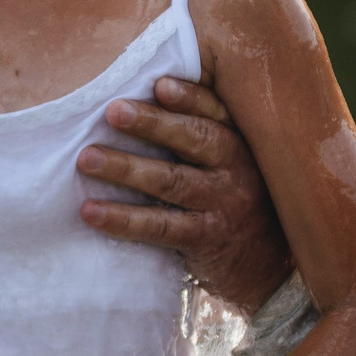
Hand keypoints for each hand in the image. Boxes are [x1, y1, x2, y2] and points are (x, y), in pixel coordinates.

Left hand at [77, 77, 294, 314]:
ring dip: (126, 168)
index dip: (189, 97)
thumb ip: (203, 138)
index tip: (159, 83)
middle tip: (114, 111)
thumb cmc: (237, 205)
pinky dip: (123, 219)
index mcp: (241, 144)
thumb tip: (146, 100)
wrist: (267, 271)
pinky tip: (90, 211)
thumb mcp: (234, 167)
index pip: (216, 112)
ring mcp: (221, 205)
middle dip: (153, 124)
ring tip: (87, 159)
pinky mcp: (205, 240)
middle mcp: (236, 170)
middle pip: (194, 140)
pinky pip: (159, 227)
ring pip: (171, 181)